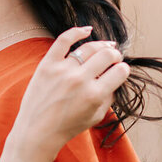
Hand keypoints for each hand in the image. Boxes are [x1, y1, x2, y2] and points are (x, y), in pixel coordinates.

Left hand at [5, 26, 128, 161]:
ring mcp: (62, 70)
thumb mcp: (96, 116)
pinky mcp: (47, 64)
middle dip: (115, 56)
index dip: (123, 70)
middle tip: (114, 59)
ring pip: (89, 47)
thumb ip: (109, 95)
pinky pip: (64, 40)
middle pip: (107, 55)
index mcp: (95, 95)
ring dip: (102, 45)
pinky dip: (77, 32)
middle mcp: (80, 80)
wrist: (37, 131)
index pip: (120, 71)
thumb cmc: (68, 126)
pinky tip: (87, 31)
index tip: (120, 71)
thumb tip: (116, 75)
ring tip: (106, 47)